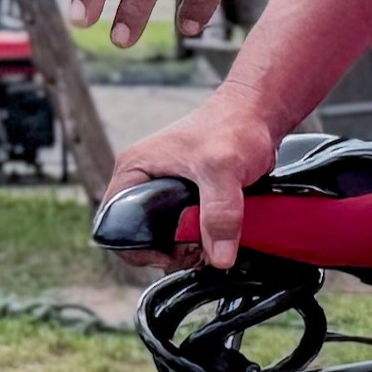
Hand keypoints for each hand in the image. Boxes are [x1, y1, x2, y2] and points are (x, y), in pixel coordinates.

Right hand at [104, 89, 286, 269]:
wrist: (258, 115)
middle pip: (142, 235)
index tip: (169, 253)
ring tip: (210, 242)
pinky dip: (203, 238)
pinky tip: (219, 234)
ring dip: (188, 246)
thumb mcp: (223, 169)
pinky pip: (187, 229)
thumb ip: (219, 213)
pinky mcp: (188, 197)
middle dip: (169, 250)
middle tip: (195, 248)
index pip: (113, 224)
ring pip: (167, 236)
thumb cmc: (232, 125)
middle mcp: (145, 180)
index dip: (137, 247)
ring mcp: (166, 189)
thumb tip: (219, 256)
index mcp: (135, 168)